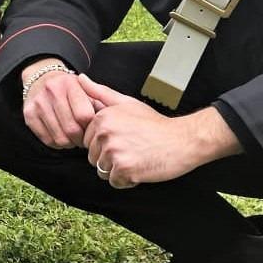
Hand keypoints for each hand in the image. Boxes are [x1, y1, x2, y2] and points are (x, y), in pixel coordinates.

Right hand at [20, 57, 99, 148]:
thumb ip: (101, 99)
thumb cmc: (71, 89)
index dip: (91, 127)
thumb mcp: (87, 88)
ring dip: (70, 143)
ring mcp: (38, 103)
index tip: (93, 129)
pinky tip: (61, 136)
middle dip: (81, 139)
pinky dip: (57, 143)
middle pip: (72, 129)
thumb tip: (111, 115)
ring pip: (59, 138)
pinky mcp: (28, 114)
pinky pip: (47, 140)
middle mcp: (52, 91)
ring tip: (73, 138)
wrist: (42, 78)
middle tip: (84, 139)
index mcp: (70, 84)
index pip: (85, 116)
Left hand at [77, 74, 240, 187]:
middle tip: (133, 148)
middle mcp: (104, 134)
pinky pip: (115, 182)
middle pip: (93, 158)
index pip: (88, 141)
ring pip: (103, 171)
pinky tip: (140, 167)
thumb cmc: (155, 124)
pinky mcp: (124, 169)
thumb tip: (80, 79)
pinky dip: (127, 180)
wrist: (183, 139)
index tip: (124, 138)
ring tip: (137, 157)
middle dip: (110, 158)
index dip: (106, 144)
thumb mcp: (126, 102)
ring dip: (118, 170)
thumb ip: (100, 93)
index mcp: (102, 118)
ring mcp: (113, 152)